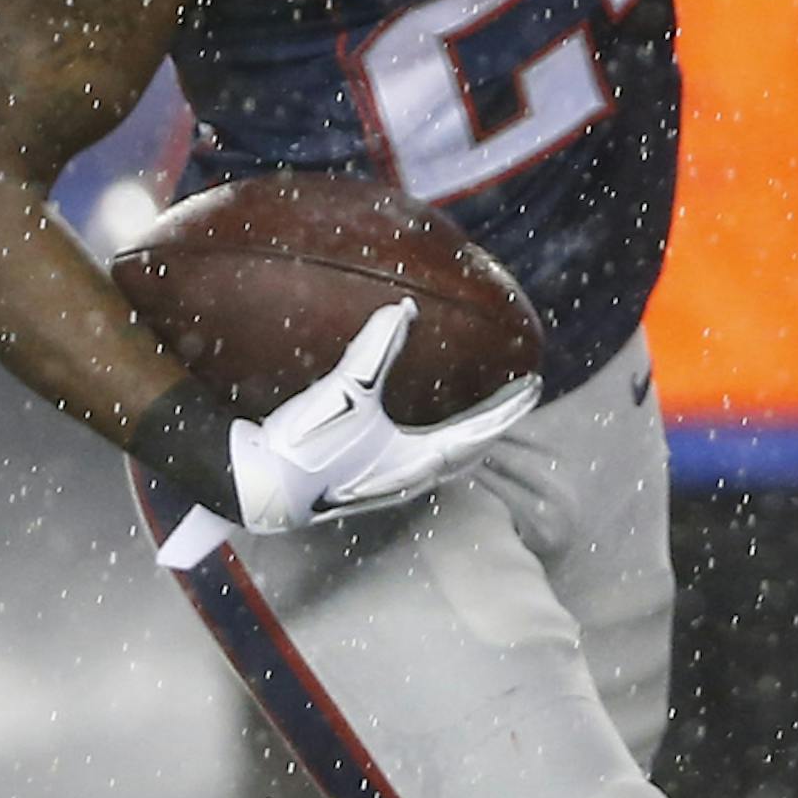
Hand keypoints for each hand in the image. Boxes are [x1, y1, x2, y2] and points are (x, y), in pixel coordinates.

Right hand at [229, 298, 539, 531]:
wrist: (262, 488)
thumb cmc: (304, 445)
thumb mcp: (346, 390)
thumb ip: (377, 347)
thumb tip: (404, 308)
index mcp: (418, 461)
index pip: (481, 432)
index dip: (510, 407)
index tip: (535, 385)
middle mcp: (413, 479)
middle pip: (473, 450)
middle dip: (499, 421)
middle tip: (520, 394)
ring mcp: (392, 485)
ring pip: (450, 461)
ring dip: (473, 436)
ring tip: (485, 413)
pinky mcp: (371, 483)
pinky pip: (425, 463)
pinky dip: (444, 443)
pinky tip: (429, 433)